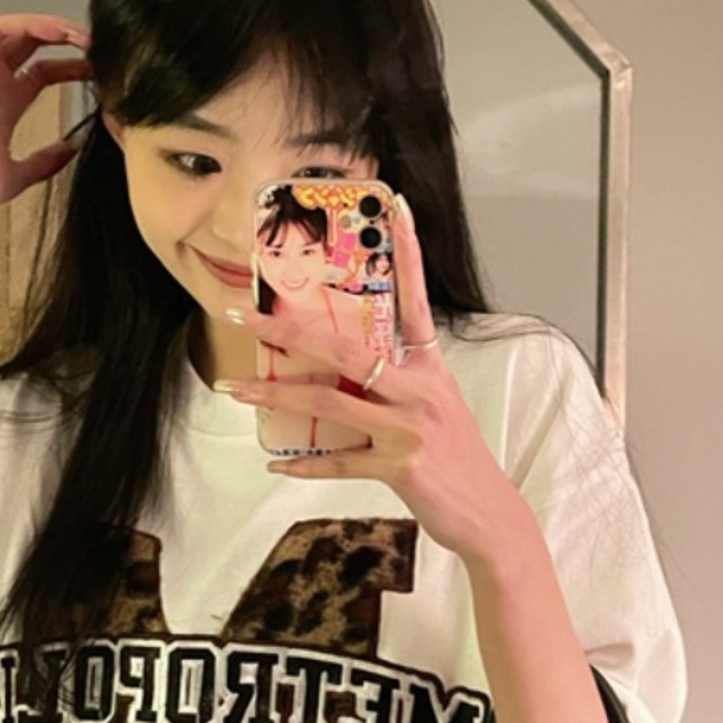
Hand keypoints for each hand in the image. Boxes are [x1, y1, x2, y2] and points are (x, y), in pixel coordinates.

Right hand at [0, 13, 91, 220]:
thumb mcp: (18, 176)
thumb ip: (46, 161)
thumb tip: (73, 148)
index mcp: (4, 105)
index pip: (42, 74)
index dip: (71, 68)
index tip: (100, 72)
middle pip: (32, 48)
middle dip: (67, 42)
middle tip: (99, 47)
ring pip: (17, 33)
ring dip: (52, 28)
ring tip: (84, 35)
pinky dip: (29, 24)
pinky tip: (58, 31)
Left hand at [222, 196, 529, 563]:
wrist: (487, 513)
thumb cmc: (457, 459)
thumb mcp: (436, 408)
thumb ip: (397, 383)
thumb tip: (345, 370)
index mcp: (430, 368)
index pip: (415, 300)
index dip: (408, 254)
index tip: (396, 208)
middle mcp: (419, 390)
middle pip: (344, 347)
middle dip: (288, 329)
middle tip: (244, 315)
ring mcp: (408, 428)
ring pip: (329, 401)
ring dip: (275, 396)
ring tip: (235, 390)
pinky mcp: (398, 466)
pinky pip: (338, 462)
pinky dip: (304, 465)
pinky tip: (276, 463)